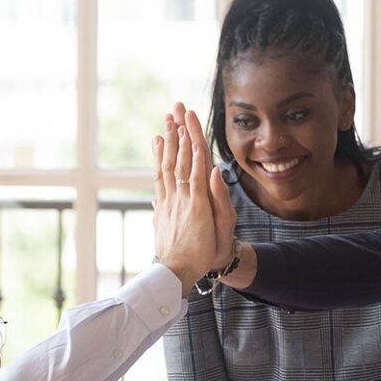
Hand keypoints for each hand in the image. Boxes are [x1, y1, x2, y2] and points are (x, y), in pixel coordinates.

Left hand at [152, 104, 236, 287]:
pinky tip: (157, 146)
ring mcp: (169, 201)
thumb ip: (220, 200)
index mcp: (198, 200)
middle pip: (179, 158)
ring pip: (167, 165)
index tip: (189, 118)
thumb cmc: (208, 252)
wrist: (181, 272)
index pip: (195, 162)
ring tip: (165, 120)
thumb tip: (213, 170)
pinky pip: (159, 178)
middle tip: (175, 108)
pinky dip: (158, 159)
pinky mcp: (161, 207)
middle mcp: (181, 197)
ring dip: (166, 141)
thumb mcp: (223, 229)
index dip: (192, 139)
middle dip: (178, 131)